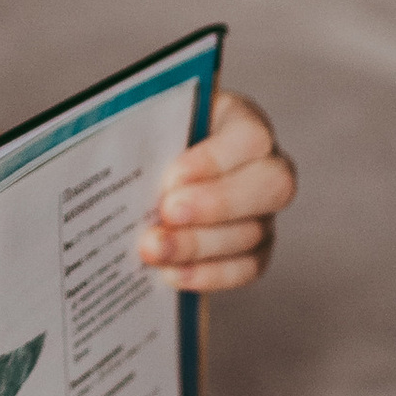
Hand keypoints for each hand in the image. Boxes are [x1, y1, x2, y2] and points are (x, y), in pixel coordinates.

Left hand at [138, 89, 294, 292]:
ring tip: (153, 248)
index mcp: (239, 121)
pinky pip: (248, 267)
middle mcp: (264, 164)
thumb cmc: (145, 141)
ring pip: (254, 232)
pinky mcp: (255, 247)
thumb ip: (145, 137)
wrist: (143, 176)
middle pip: (272, 185)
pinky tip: (171, 274)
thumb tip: (123, 156)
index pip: (250, 137)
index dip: (215, 160)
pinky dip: (209, 274)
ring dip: (199, 245)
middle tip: (167, 213)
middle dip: (217, 204)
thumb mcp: (147, 127)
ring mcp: (264, 209)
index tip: (171, 177)